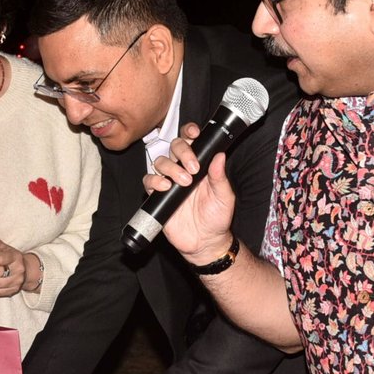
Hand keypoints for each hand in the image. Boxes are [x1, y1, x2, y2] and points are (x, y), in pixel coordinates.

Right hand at [144, 124, 237, 260]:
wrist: (205, 242)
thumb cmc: (216, 218)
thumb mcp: (224, 196)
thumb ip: (220, 176)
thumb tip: (220, 155)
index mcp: (199, 165)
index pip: (191, 141)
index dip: (189, 132)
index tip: (194, 133)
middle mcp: (182, 170)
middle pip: (174, 147)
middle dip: (182, 151)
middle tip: (193, 168)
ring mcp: (169, 182)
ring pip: (160, 162)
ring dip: (171, 168)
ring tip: (184, 182)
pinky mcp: (158, 196)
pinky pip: (149, 181)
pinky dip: (154, 180)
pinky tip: (165, 187)